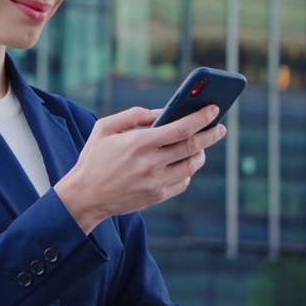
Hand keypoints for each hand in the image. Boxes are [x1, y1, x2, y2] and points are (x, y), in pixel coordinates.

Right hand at [54, 105, 226, 233]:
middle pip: (192, 147)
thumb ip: (134, 115)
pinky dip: (188, 171)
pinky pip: (182, 182)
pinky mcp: (156, 196)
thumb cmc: (94, 158)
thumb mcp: (105, 128)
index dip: (201, 117)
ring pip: (191, 166)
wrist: (85, 197)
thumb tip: (163, 112)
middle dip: (211, 134)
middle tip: (220, 126)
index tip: (214, 109)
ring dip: (201, 154)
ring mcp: (155, 182)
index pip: (181, 128)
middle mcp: (150, 163)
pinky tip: (185, 163)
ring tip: (202, 145)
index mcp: (139, 143)